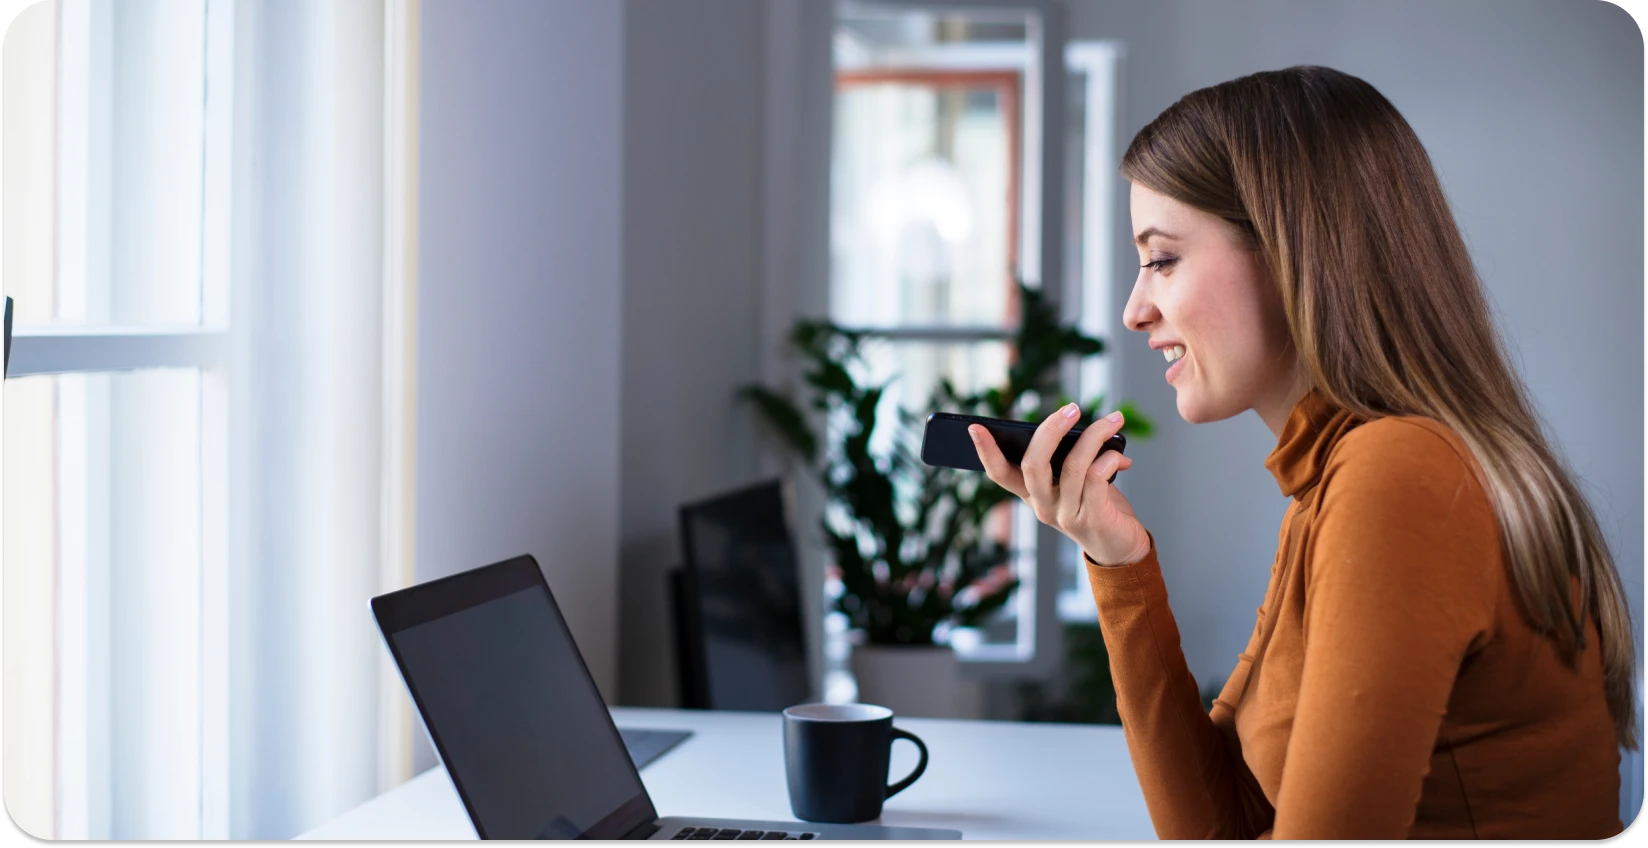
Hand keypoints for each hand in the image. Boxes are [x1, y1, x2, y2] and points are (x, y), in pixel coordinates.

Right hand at [969, 404, 1151, 566]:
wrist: (1120, 548)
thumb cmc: (1097, 508)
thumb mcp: (1076, 482)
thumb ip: (1074, 458)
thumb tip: (1090, 428)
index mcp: (1032, 494)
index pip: (1000, 474)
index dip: (986, 451)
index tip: (975, 427)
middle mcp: (1043, 505)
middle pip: (1032, 465)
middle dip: (1050, 431)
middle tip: (1072, 409)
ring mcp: (1065, 514)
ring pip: (1071, 466)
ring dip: (1094, 436)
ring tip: (1113, 419)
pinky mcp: (1091, 519)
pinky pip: (1096, 478)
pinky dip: (1109, 458)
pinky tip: (1119, 455)